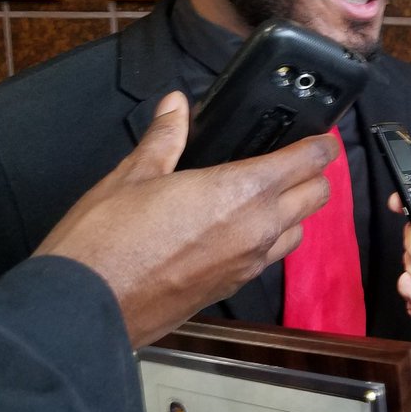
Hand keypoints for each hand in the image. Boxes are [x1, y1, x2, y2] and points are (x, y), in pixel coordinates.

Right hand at [34, 91, 335, 346]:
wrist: (88, 307)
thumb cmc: (107, 238)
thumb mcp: (133, 176)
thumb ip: (165, 137)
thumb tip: (176, 104)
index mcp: (242, 190)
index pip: (309, 161)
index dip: (322, 144)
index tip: (320, 136)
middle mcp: (259, 226)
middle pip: (318, 195)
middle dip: (315, 175)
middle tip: (294, 161)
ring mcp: (251, 262)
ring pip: (300, 230)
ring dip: (294, 211)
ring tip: (267, 196)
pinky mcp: (235, 287)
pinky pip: (272, 257)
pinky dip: (271, 239)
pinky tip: (241, 230)